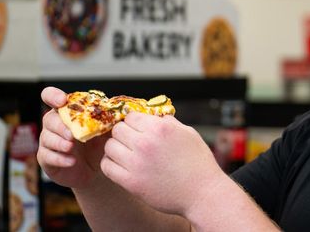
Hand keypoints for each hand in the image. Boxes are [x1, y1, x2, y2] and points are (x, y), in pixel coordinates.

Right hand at [36, 87, 107, 188]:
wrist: (96, 168)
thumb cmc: (100, 143)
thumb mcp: (106, 129)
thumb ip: (108, 118)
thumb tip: (120, 110)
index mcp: (68, 111)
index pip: (51, 97)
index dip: (53, 96)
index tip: (61, 101)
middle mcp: (55, 124)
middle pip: (49, 119)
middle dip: (60, 126)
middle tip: (72, 134)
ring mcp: (48, 141)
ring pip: (46, 138)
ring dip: (59, 142)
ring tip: (71, 147)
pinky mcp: (46, 158)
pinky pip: (47, 156)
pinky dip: (60, 158)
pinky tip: (71, 161)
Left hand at [101, 112, 226, 215]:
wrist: (202, 192)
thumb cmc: (198, 163)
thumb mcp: (188, 133)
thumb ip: (169, 122)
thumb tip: (154, 116)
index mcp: (161, 128)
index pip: (131, 116)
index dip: (133, 122)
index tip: (136, 129)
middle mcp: (146, 143)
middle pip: (117, 130)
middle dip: (123, 134)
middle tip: (131, 141)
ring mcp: (136, 163)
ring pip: (109, 147)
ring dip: (116, 149)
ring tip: (126, 154)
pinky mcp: (131, 182)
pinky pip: (107, 167)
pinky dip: (111, 164)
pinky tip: (121, 166)